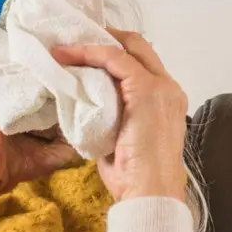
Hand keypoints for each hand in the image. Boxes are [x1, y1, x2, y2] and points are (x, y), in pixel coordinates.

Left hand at [51, 29, 189, 203]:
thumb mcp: (120, 139)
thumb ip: (111, 117)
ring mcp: (160, 87)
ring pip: (125, 49)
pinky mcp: (146, 90)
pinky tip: (66, 56)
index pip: (143, 63)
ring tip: (64, 48)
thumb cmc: (134, 178)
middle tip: (74, 39)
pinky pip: (113, 59)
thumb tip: (85, 107)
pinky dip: (88, 53)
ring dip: (91, 44)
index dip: (116, 51)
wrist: (150, 192)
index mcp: (166, 100)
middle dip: (106, 38)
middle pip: (138, 47)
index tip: (87, 51)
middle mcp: (168, 88)